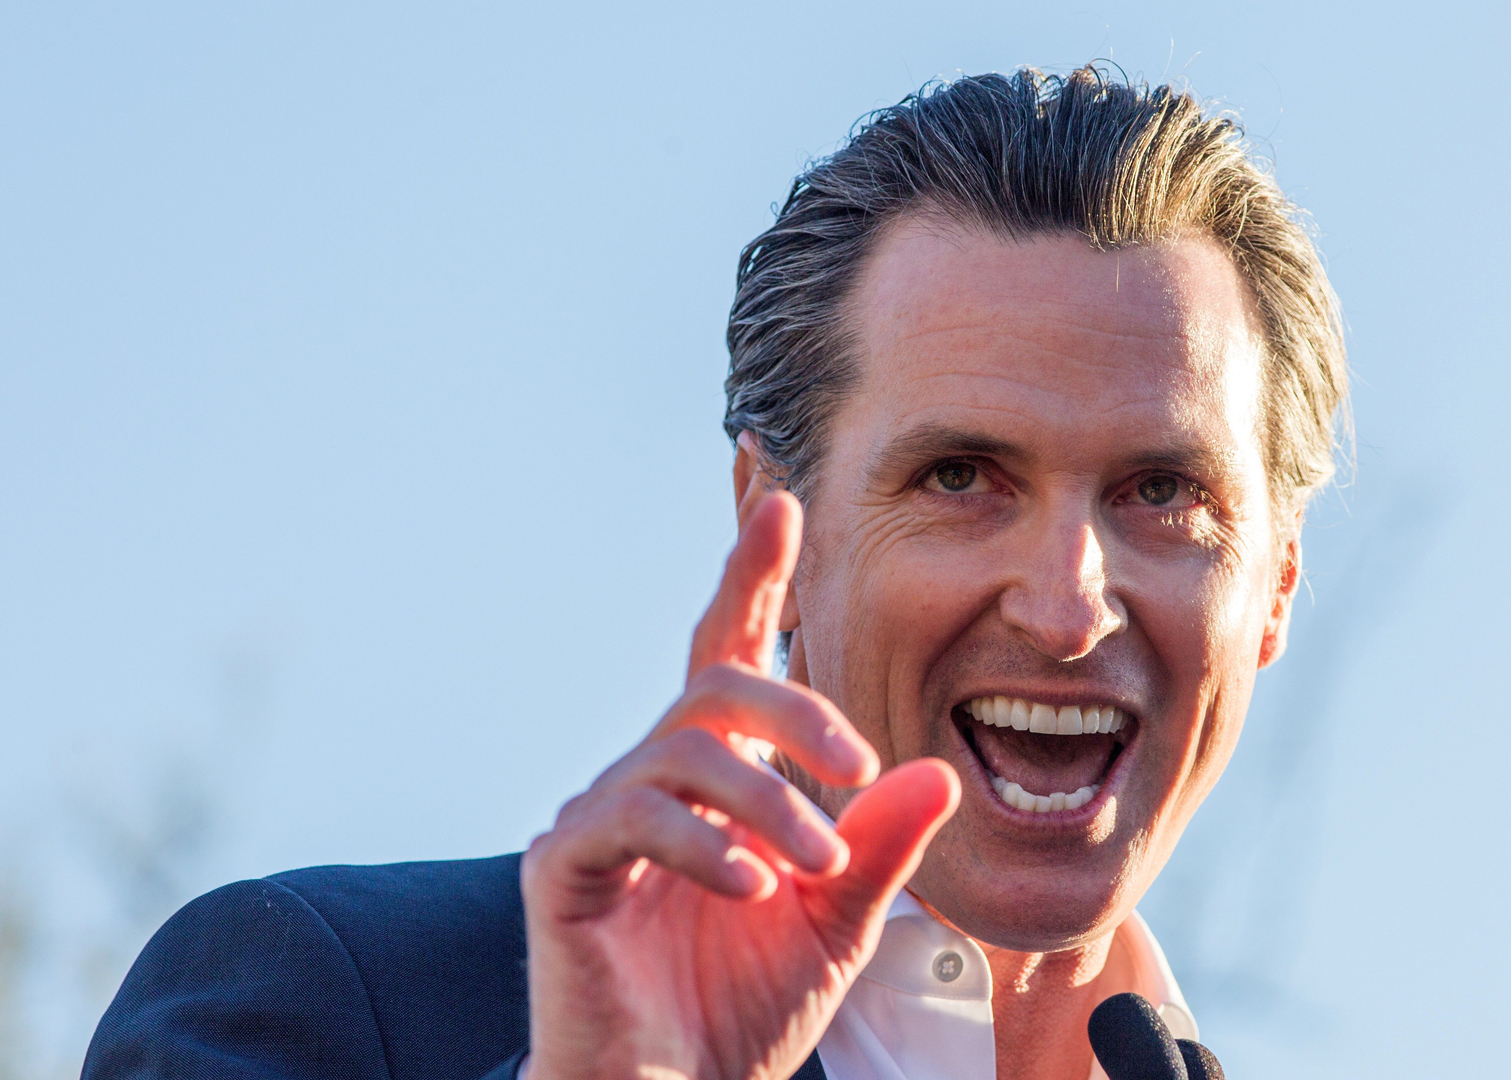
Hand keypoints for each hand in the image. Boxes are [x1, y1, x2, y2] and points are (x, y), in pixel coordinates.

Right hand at [521, 491, 960, 1079]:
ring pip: (684, 748)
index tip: (779, 502)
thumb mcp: (837, 923)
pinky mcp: (565, 870)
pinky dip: (701, 845)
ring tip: (813, 866)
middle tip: (861, 763)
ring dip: (766, 798)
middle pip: (716, 686)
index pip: (731, 660)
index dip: (750, 579)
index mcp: (717, 781)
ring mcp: (603, 821)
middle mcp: (654, 781)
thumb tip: (937, 773)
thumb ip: (879, 846)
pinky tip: (751, 889)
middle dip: (796, 709)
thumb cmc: (742, 1008)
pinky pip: (628, 819)